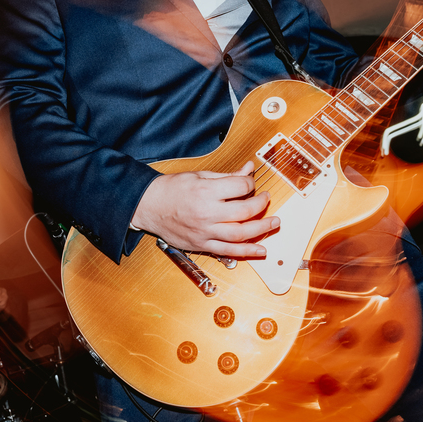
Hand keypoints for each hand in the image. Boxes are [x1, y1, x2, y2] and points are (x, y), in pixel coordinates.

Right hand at [131, 161, 278, 257]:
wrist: (148, 206)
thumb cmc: (172, 189)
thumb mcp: (199, 175)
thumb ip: (227, 176)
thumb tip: (248, 169)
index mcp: (206, 192)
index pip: (240, 187)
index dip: (251, 183)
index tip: (252, 183)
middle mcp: (207, 213)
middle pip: (245, 211)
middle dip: (261, 205)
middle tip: (267, 200)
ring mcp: (205, 232)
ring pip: (241, 234)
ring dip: (262, 229)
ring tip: (274, 223)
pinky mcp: (202, 245)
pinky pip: (228, 251)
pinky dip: (247, 252)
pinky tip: (260, 250)